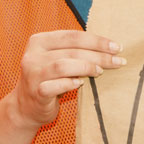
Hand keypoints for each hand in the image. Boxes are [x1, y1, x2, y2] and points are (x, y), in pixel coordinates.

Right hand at [7, 30, 123, 130]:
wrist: (25, 107)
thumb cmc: (49, 80)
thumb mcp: (56, 59)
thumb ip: (73, 51)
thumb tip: (109, 47)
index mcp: (39, 41)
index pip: (72, 36)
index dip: (97, 40)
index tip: (117, 47)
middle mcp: (33, 55)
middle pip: (71, 50)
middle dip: (98, 55)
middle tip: (118, 61)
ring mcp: (32, 74)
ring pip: (63, 65)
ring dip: (86, 67)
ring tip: (101, 71)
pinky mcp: (35, 92)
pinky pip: (55, 86)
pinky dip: (70, 84)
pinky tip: (81, 84)